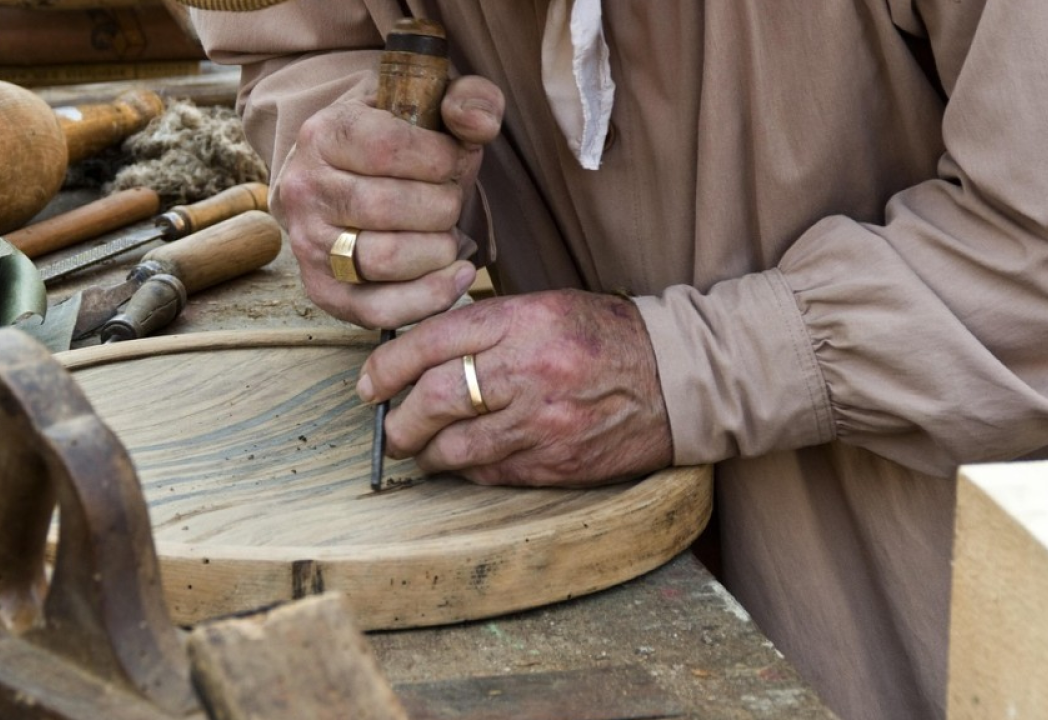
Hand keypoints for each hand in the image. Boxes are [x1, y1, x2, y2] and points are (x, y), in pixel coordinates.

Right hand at [271, 75, 503, 328]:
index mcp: (324, 133)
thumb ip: (469, 99)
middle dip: (443, 206)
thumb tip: (480, 125)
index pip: (389, 148)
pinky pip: (378, 309)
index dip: (441, 158)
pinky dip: (429, 297)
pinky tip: (457, 274)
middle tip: (450, 200)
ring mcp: (309, 244)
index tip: (454, 160)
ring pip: (386, 259)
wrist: (341, 178)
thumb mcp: (429, 104)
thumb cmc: (395, 143)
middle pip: (390, 206)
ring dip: (438, 249)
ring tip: (447, 234)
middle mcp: (306, 189)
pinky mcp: (324, 291)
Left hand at [357, 290, 673, 486]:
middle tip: (389, 427)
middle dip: (398, 420)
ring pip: (453, 447)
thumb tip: (419, 350)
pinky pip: (488, 473)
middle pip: (433, 399)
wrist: (677, 379)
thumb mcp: (545, 308)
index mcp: (523, 321)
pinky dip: (465, 469)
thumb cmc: (604, 337)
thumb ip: (485, 326)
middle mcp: (528, 371)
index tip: (369, 383)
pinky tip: (464, 459)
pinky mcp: (554, 464)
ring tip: (420, 448)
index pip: (431, 342)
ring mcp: (541, 423)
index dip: (387, 366)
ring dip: (426, 452)